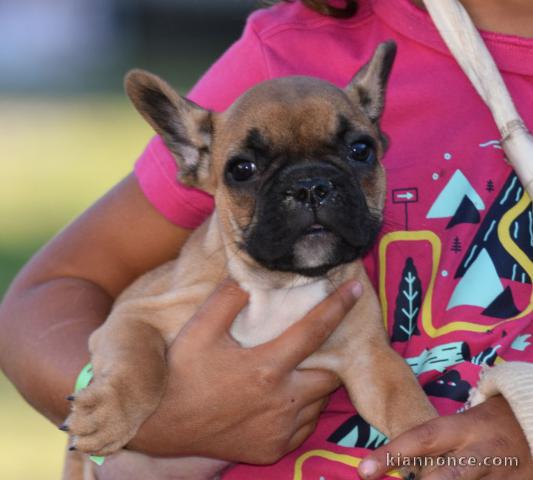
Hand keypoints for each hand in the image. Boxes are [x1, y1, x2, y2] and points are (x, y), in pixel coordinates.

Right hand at [129, 278, 361, 463]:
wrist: (160, 426)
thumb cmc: (180, 373)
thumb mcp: (199, 329)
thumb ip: (228, 298)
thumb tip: (251, 273)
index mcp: (266, 368)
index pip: (315, 330)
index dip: (339, 306)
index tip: (357, 290)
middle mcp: (281, 402)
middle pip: (330, 374)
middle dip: (332, 356)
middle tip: (320, 344)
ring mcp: (280, 430)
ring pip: (320, 402)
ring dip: (316, 383)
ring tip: (297, 369)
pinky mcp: (274, 449)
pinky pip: (305, 426)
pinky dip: (304, 409)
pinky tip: (284, 398)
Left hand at [358, 395, 532, 479]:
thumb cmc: (487, 423)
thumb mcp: (461, 424)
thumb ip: (432, 442)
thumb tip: (391, 464)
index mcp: (463, 427)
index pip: (420, 439)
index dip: (391, 455)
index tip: (363, 471)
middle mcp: (482, 451)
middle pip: (447, 477)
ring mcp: (502, 474)